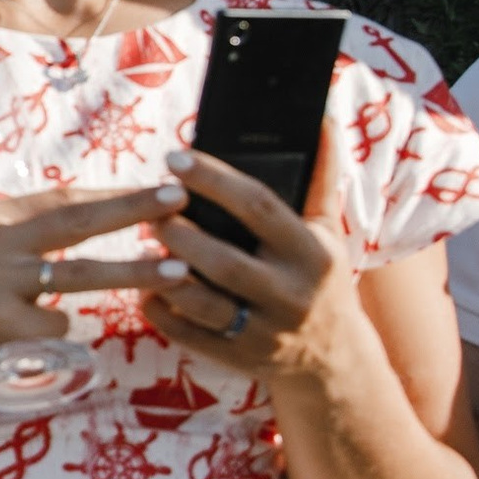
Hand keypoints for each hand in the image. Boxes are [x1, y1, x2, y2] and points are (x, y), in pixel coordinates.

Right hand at [0, 182, 191, 397]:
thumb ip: (17, 241)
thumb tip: (80, 223)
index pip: (63, 198)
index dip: (112, 192)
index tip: (156, 186)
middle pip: (77, 218)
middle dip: (134, 207)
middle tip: (179, 197)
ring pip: (81, 272)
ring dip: (136, 271)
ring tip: (179, 270)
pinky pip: (56, 328)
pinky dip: (59, 337)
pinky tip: (34, 345)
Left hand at [143, 125, 381, 385]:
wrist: (333, 359)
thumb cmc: (320, 277)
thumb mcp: (327, 230)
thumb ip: (322, 176)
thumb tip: (323, 118)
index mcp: (312, 254)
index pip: (260, 208)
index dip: (215, 180)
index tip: (174, 157)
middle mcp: (291, 295)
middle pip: (225, 262)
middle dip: (181, 233)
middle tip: (150, 210)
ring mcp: (265, 333)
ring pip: (203, 303)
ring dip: (164, 273)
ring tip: (144, 245)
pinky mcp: (238, 359)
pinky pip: (188, 336)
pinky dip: (161, 311)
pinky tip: (144, 288)